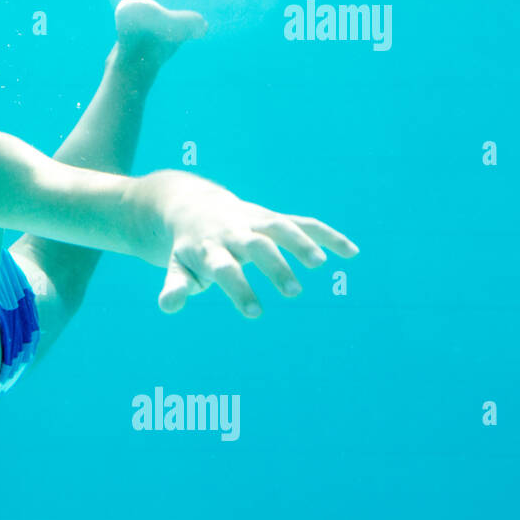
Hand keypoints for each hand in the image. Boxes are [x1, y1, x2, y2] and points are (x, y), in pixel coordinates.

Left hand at [139, 171, 358, 316]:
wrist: (191, 206)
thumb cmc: (189, 249)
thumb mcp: (175, 266)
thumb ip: (175, 285)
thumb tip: (167, 306)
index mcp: (209, 248)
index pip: (225, 269)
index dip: (239, 289)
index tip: (255, 313)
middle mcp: (233, 232)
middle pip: (255, 245)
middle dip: (275, 265)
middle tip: (293, 291)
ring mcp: (255, 222)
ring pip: (280, 227)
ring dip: (301, 243)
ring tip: (321, 265)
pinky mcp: (272, 218)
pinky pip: (303, 223)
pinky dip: (327, 235)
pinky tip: (352, 252)